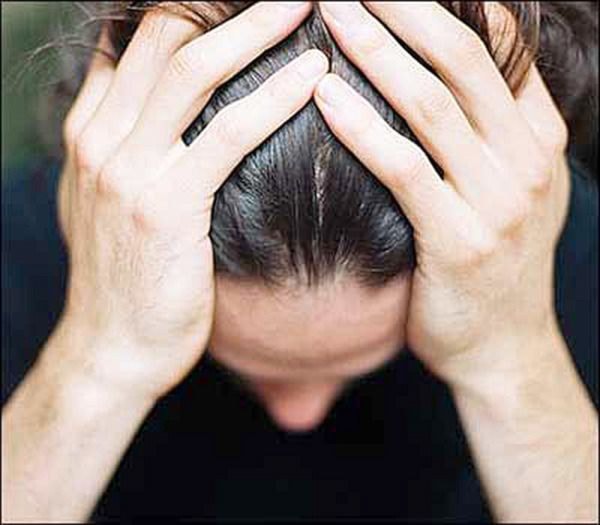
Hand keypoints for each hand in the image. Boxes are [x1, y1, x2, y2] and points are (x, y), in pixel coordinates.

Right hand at [56, 1, 326, 400]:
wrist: (113, 347)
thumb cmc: (127, 277)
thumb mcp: (111, 201)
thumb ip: (129, 146)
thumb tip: (156, 106)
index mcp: (91, 129)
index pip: (140, 38)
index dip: (190, 4)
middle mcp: (102, 138)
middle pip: (165, 35)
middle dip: (225, 1)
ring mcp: (127, 170)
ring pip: (194, 71)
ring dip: (255, 27)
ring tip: (304, 2)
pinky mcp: (163, 207)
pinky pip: (226, 136)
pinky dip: (272, 97)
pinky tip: (312, 74)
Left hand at [314, 1, 570, 388]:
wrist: (501, 344)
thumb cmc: (488, 262)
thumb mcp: (506, 188)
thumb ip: (487, 131)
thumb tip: (442, 74)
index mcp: (538, 135)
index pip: (498, 43)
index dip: (446, 0)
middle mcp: (527, 158)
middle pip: (462, 59)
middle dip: (404, 9)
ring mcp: (498, 199)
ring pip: (433, 105)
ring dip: (378, 52)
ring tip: (331, 13)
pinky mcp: (459, 240)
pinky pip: (404, 170)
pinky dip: (363, 128)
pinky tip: (325, 95)